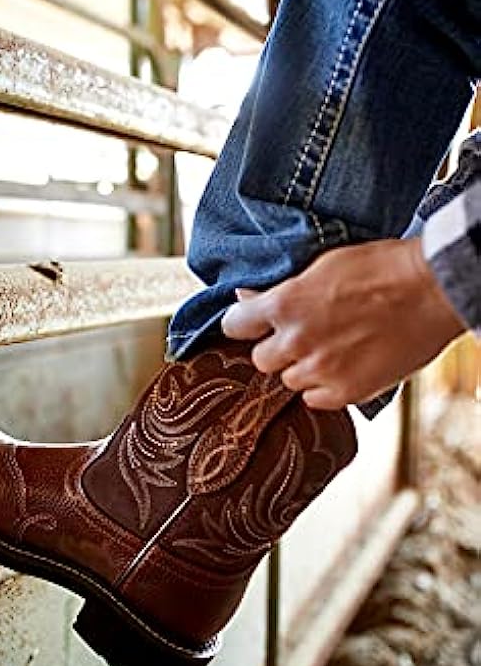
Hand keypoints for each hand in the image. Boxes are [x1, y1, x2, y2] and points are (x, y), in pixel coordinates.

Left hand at [221, 238, 464, 409]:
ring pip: (289, 381)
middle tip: (301, 337)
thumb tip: (248, 295)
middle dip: (277, 348)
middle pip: (261, 359)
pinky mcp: (346, 392)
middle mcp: (295, 341)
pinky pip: (315, 400)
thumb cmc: (383, 269)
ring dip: (303, 368)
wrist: (431, 291)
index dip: (242, 323)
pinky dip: (324, 388)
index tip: (251, 324)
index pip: (233, 324)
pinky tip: (343, 368)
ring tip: (332, 350)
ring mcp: (320, 370)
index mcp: (284, 304)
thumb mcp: (323, 265)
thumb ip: (282, 289)